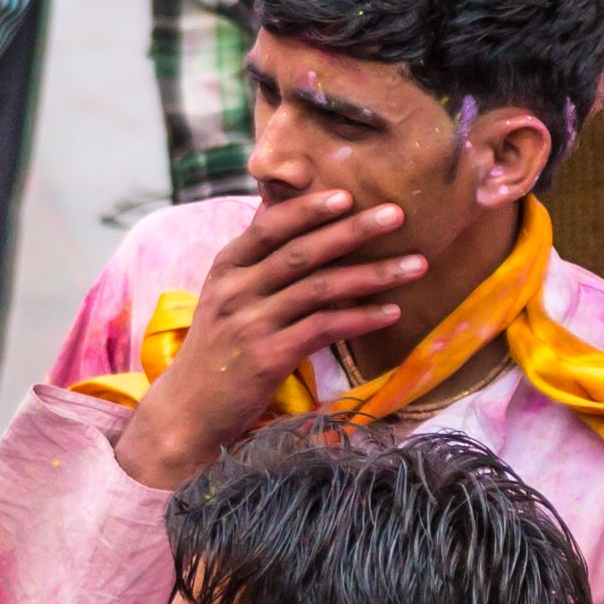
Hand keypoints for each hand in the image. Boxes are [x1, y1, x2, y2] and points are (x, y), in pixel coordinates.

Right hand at [105, 178, 433, 487]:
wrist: (187, 410)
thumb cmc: (218, 348)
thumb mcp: (225, 295)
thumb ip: (255, 256)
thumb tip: (279, 203)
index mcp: (225, 268)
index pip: (268, 226)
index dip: (308, 208)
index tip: (348, 193)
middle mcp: (234, 292)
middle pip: (300, 252)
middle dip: (352, 230)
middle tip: (397, 214)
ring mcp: (249, 325)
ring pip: (319, 289)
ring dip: (373, 274)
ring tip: (417, 265)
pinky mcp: (267, 358)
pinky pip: (323, 329)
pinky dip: (361, 318)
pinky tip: (392, 312)